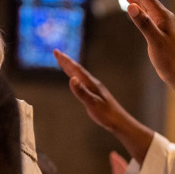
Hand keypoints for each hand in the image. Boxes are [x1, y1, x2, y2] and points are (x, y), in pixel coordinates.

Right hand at [54, 49, 153, 163]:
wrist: (119, 121)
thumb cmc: (106, 114)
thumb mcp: (92, 103)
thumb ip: (82, 92)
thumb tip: (72, 79)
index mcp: (91, 84)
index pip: (76, 69)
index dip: (66, 61)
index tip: (56, 52)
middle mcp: (92, 84)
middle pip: (77, 70)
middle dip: (66, 61)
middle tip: (56, 52)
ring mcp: (94, 88)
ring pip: (79, 75)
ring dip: (70, 68)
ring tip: (62, 62)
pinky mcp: (94, 94)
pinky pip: (82, 82)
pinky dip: (75, 77)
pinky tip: (75, 79)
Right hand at [109, 0, 174, 113]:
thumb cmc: (169, 60)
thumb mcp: (155, 42)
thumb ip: (144, 24)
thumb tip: (131, 6)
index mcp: (163, 16)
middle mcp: (163, 16)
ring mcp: (161, 22)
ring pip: (143, 3)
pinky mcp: (159, 29)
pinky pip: (145, 12)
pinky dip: (136, 5)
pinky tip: (130, 4)